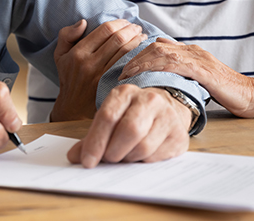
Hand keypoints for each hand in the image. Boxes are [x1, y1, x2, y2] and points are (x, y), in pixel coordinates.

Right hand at [51, 19, 146, 120]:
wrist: (73, 110)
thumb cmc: (69, 78)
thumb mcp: (60, 55)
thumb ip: (67, 35)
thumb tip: (83, 22)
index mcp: (78, 53)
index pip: (104, 30)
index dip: (119, 23)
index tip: (125, 22)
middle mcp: (90, 64)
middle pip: (118, 39)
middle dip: (131, 30)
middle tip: (137, 28)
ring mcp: (102, 77)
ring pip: (125, 52)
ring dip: (137, 41)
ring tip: (142, 37)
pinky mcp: (112, 86)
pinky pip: (129, 67)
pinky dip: (137, 57)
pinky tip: (142, 52)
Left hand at [67, 84, 191, 167]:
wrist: (165, 109)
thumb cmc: (131, 115)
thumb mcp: (110, 119)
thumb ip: (91, 137)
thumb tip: (74, 157)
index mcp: (125, 92)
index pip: (107, 116)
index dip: (95, 142)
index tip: (87, 161)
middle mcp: (148, 99)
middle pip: (129, 130)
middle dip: (114, 152)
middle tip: (108, 159)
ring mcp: (167, 115)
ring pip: (144, 146)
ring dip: (129, 158)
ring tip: (124, 156)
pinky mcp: (179, 134)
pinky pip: (157, 156)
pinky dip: (144, 162)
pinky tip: (140, 156)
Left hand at [119, 37, 253, 116]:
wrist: (252, 95)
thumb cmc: (225, 89)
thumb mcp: (198, 77)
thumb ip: (181, 69)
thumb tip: (159, 67)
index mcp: (189, 51)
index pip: (157, 46)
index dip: (138, 54)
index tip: (123, 65)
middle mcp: (191, 50)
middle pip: (156, 46)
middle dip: (135, 57)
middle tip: (120, 70)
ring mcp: (198, 58)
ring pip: (163, 52)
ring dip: (142, 62)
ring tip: (127, 74)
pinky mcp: (204, 70)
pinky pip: (177, 64)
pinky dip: (158, 67)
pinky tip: (147, 75)